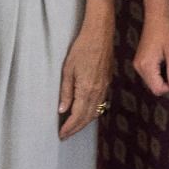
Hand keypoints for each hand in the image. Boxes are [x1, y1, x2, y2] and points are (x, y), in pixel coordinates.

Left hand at [58, 0, 114, 139]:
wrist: (100, 33)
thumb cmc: (82, 48)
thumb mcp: (68, 69)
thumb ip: (66, 91)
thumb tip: (62, 109)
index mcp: (87, 89)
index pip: (77, 116)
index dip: (69, 128)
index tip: (61, 135)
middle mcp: (98, 91)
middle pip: (88, 117)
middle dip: (76, 128)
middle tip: (66, 135)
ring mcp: (104, 87)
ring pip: (96, 111)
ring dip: (84, 122)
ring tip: (74, 127)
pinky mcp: (107, 81)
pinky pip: (101, 103)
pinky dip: (93, 112)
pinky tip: (86, 112)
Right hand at [134, 8, 168, 95]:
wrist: (156, 15)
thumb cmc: (166, 30)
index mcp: (146, 65)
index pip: (157, 89)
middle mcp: (139, 67)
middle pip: (153, 87)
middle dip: (166, 83)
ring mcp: (138, 63)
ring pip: (151, 81)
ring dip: (162, 78)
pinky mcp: (139, 60)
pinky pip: (149, 73)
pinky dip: (158, 72)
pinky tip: (165, 62)